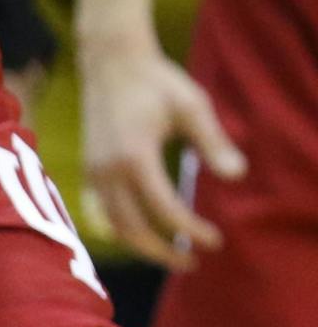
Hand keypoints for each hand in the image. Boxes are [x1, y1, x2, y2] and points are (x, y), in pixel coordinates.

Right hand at [79, 31, 244, 268]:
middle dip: (162, 252)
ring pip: (115, 225)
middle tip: (191, 263)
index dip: (190, 229)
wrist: (110, 63)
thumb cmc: (156, 82)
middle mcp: (108, 171)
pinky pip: (105, 213)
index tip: (214, 241)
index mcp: (135, 157)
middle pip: (132, 229)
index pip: (164, 208)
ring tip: (171, 253)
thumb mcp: (193, 107)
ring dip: (142, 246)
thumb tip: (237, 177)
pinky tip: (147, 232)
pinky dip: (125, 230)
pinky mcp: (90, 171)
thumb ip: (213, 143)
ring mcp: (94, 173)